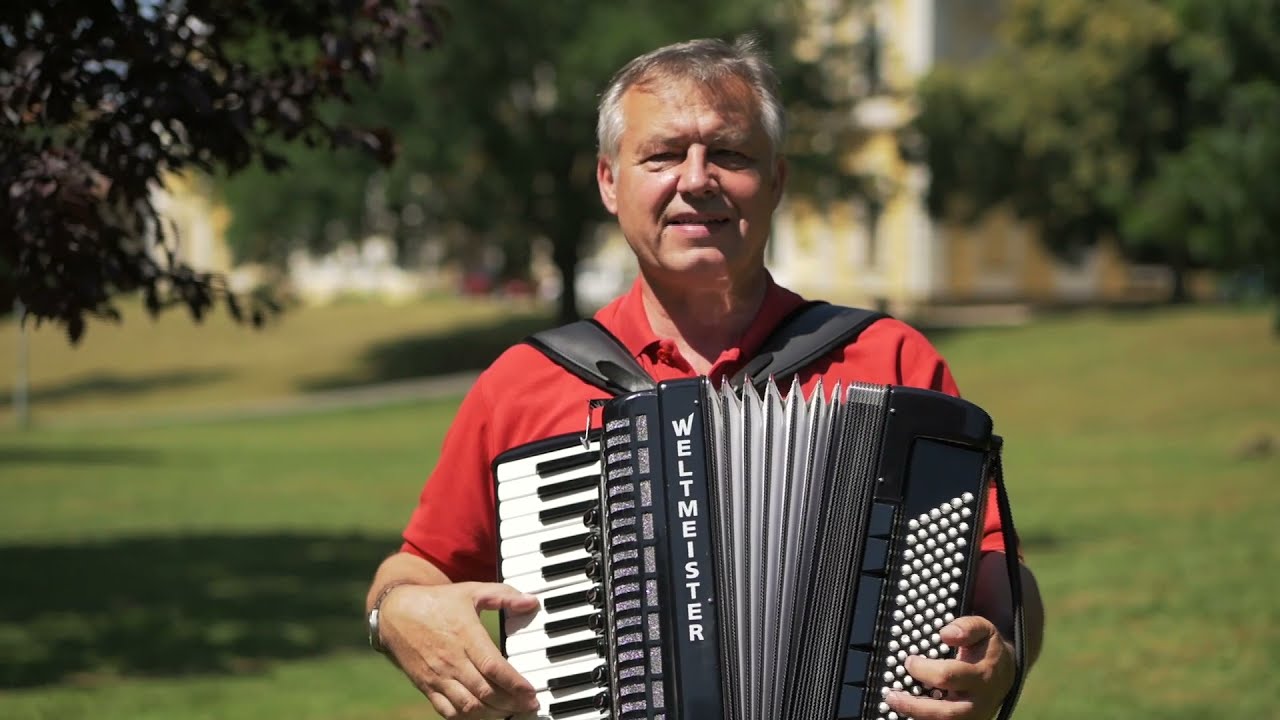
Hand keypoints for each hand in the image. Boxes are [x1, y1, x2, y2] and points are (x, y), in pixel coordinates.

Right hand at [380, 582, 540, 718]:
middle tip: (529, 705)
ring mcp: (438, 676)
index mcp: (465, 635)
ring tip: (511, 711)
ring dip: (492, 714)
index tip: (531, 692)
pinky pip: (448, 711)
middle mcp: (451, 660)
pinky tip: (484, 715)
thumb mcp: (471, 591)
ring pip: (468, 706)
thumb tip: (530, 602)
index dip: (515, 684)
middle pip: (485, 692)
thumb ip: (503, 596)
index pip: (494, 667)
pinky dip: (467, 719)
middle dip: (511, 703)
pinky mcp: (426, 687)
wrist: (395, 613)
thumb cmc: (437, 602)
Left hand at [884, 615, 1014, 719]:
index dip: (924, 670)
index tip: (909, 661)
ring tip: (894, 703)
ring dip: (916, 715)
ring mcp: (971, 717)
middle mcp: (976, 701)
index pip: (948, 676)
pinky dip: (923, 718)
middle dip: (914, 706)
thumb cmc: (987, 651)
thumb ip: (967, 627)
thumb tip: (945, 634)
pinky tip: (906, 710)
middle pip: (945, 713)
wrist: (1005, 675)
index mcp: (980, 676)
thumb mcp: (984, 631)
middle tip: (891, 695)